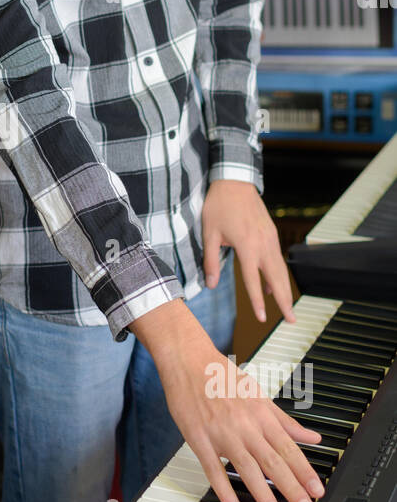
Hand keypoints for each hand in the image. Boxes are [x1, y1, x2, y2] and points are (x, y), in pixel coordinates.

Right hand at [130, 299, 323, 501]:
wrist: (189, 361)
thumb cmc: (223, 376)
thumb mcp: (259, 394)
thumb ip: (285, 421)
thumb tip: (311, 436)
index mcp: (262, 415)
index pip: (289, 448)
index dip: (305, 472)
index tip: (318, 491)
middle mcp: (245, 425)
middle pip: (273, 462)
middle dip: (292, 489)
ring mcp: (221, 433)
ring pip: (247, 468)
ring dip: (263, 494)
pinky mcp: (199, 438)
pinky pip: (213, 469)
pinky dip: (224, 489)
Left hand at [202, 180, 295, 324]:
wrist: (234, 180)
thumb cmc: (218, 206)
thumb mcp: (209, 233)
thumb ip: (210, 261)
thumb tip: (211, 285)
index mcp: (246, 246)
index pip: (253, 280)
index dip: (257, 301)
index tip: (262, 319)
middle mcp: (263, 244)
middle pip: (277, 279)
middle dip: (285, 302)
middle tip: (291, 321)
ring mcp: (270, 238)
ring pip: (281, 270)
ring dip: (286, 290)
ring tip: (288, 310)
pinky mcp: (271, 233)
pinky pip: (276, 259)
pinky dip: (278, 275)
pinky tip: (272, 287)